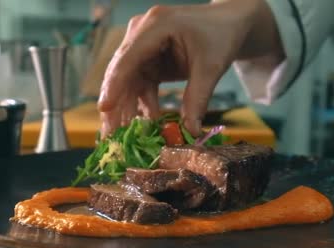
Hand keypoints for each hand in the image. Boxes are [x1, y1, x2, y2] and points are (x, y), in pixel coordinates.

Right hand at [98, 0, 282, 137]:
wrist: (229, 24)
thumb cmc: (221, 36)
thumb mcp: (211, 66)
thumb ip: (197, 98)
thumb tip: (190, 131)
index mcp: (156, 26)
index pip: (128, 58)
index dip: (114, 84)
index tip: (105, 109)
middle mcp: (142, 34)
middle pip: (121, 72)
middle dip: (115, 105)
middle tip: (109, 135)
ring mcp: (143, 48)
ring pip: (127, 83)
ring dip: (126, 110)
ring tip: (123, 137)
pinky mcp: (148, 61)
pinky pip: (140, 86)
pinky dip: (142, 106)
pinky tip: (145, 125)